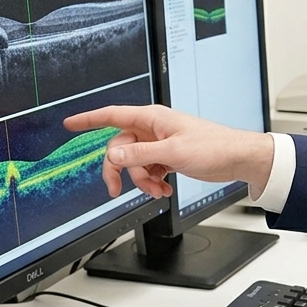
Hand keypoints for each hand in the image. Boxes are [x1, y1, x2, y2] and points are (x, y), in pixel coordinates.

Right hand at [63, 105, 274, 198]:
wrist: (237, 159)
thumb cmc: (213, 147)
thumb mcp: (172, 153)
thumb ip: (140, 156)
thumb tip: (113, 157)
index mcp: (152, 119)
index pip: (112, 115)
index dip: (88, 119)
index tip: (69, 123)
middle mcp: (153, 129)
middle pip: (120, 149)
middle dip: (121, 171)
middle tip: (117, 190)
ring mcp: (160, 143)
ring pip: (134, 163)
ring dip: (142, 181)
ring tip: (158, 190)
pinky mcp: (168, 157)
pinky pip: (148, 170)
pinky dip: (153, 182)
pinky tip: (165, 189)